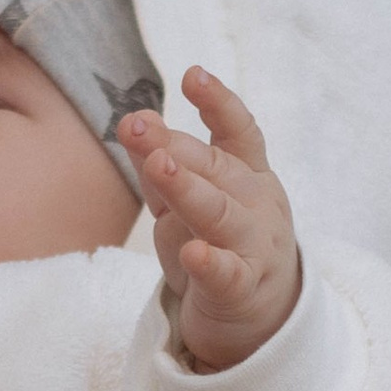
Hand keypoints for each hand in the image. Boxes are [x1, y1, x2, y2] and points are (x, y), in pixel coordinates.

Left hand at [117, 68, 302, 371]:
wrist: (256, 315)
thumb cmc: (218, 241)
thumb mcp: (187, 197)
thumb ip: (162, 159)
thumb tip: (134, 118)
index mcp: (248, 175)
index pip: (238, 131)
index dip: (218, 102)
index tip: (193, 75)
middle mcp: (256, 204)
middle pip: (216, 169)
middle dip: (176, 146)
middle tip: (137, 125)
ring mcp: (253, 247)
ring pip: (219, 214)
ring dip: (189, 189)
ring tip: (162, 166)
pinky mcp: (241, 290)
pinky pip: (226, 274)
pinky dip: (210, 263)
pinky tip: (192, 253)